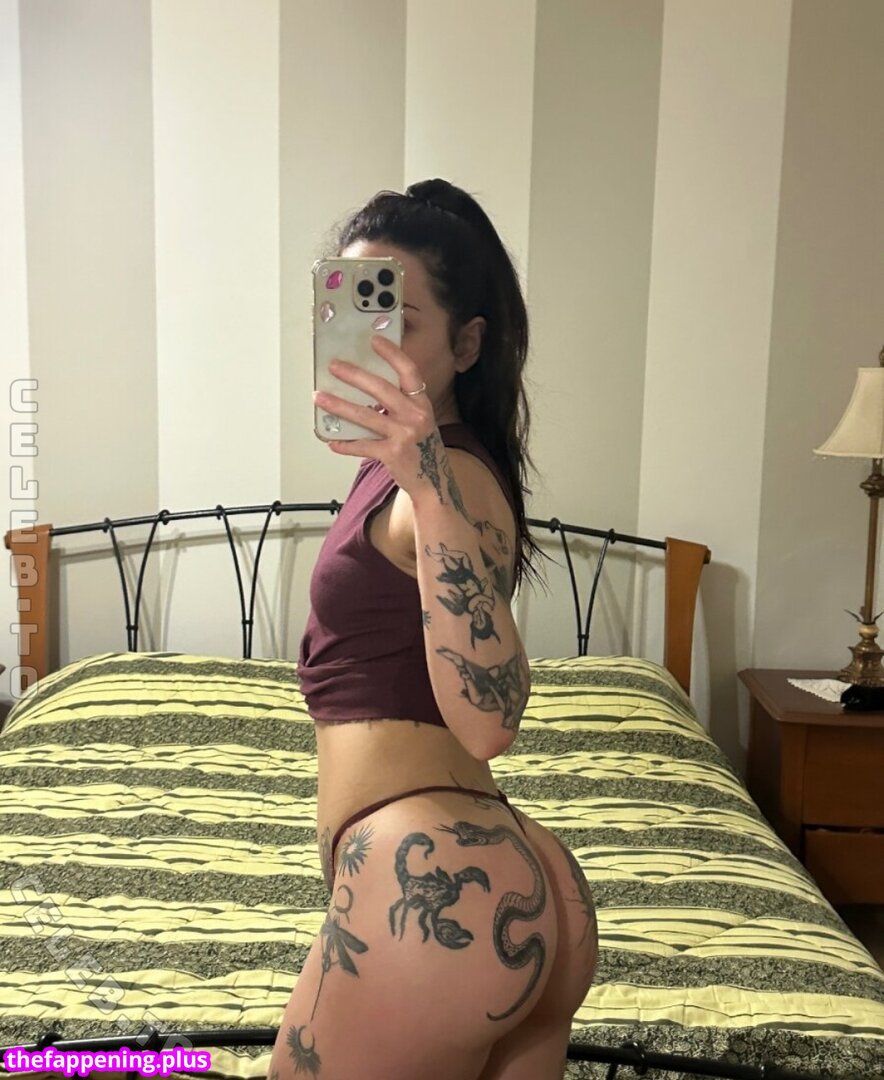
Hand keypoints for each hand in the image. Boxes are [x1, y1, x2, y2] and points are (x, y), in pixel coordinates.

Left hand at [313, 334, 442, 496]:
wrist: (433, 482)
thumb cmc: (421, 448)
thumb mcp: (418, 420)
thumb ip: (399, 405)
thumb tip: (363, 388)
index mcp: (421, 403)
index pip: (409, 371)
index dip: (392, 354)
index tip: (374, 341)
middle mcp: (415, 416)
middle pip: (381, 389)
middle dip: (355, 375)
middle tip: (335, 366)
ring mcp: (404, 435)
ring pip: (366, 416)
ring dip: (340, 406)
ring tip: (320, 398)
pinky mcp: (393, 454)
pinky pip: (362, 446)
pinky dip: (345, 444)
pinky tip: (331, 440)